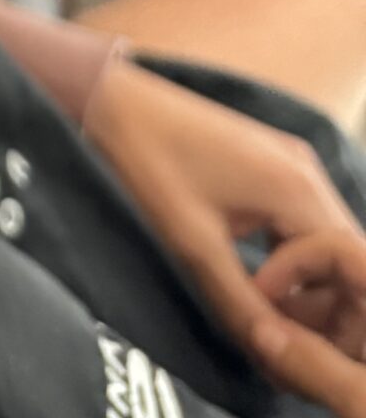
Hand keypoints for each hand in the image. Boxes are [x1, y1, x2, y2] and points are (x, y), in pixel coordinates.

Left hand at [84, 56, 365, 414]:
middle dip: (323, 299)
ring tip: (265, 306)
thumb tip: (273, 354)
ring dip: (307, 278)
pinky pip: (301, 217)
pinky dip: (291, 251)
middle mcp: (306, 171)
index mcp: (297, 187)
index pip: (351, 267)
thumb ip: (241, 303)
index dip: (328, 312)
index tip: (286, 332)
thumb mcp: (194, 244)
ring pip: (323, 238)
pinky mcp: (270, 160)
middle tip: (278, 326)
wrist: (113, 100)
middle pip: (343, 254)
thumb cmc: (149, 163)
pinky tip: (257, 274)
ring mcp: (290, 161)